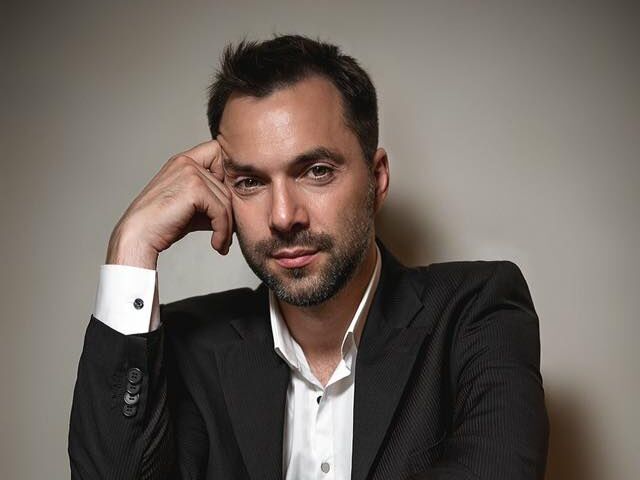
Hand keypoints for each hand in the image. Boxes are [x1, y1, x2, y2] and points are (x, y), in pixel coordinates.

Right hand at [106, 140, 232, 268]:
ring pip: (226, 200)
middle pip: (227, 185)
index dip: (226, 175)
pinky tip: (217, 244)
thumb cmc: (162, 224)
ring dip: (227, 227)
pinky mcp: (194, 188)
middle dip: (229, 213)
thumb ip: (212, 201)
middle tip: (225, 235)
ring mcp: (190, 172)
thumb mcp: (192, 208)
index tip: (223, 203)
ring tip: (220, 243)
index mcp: (184, 161)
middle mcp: (186, 162)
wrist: (140, 235)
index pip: (218, 153)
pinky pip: (221, 210)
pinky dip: (222, 231)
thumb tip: (237, 211)